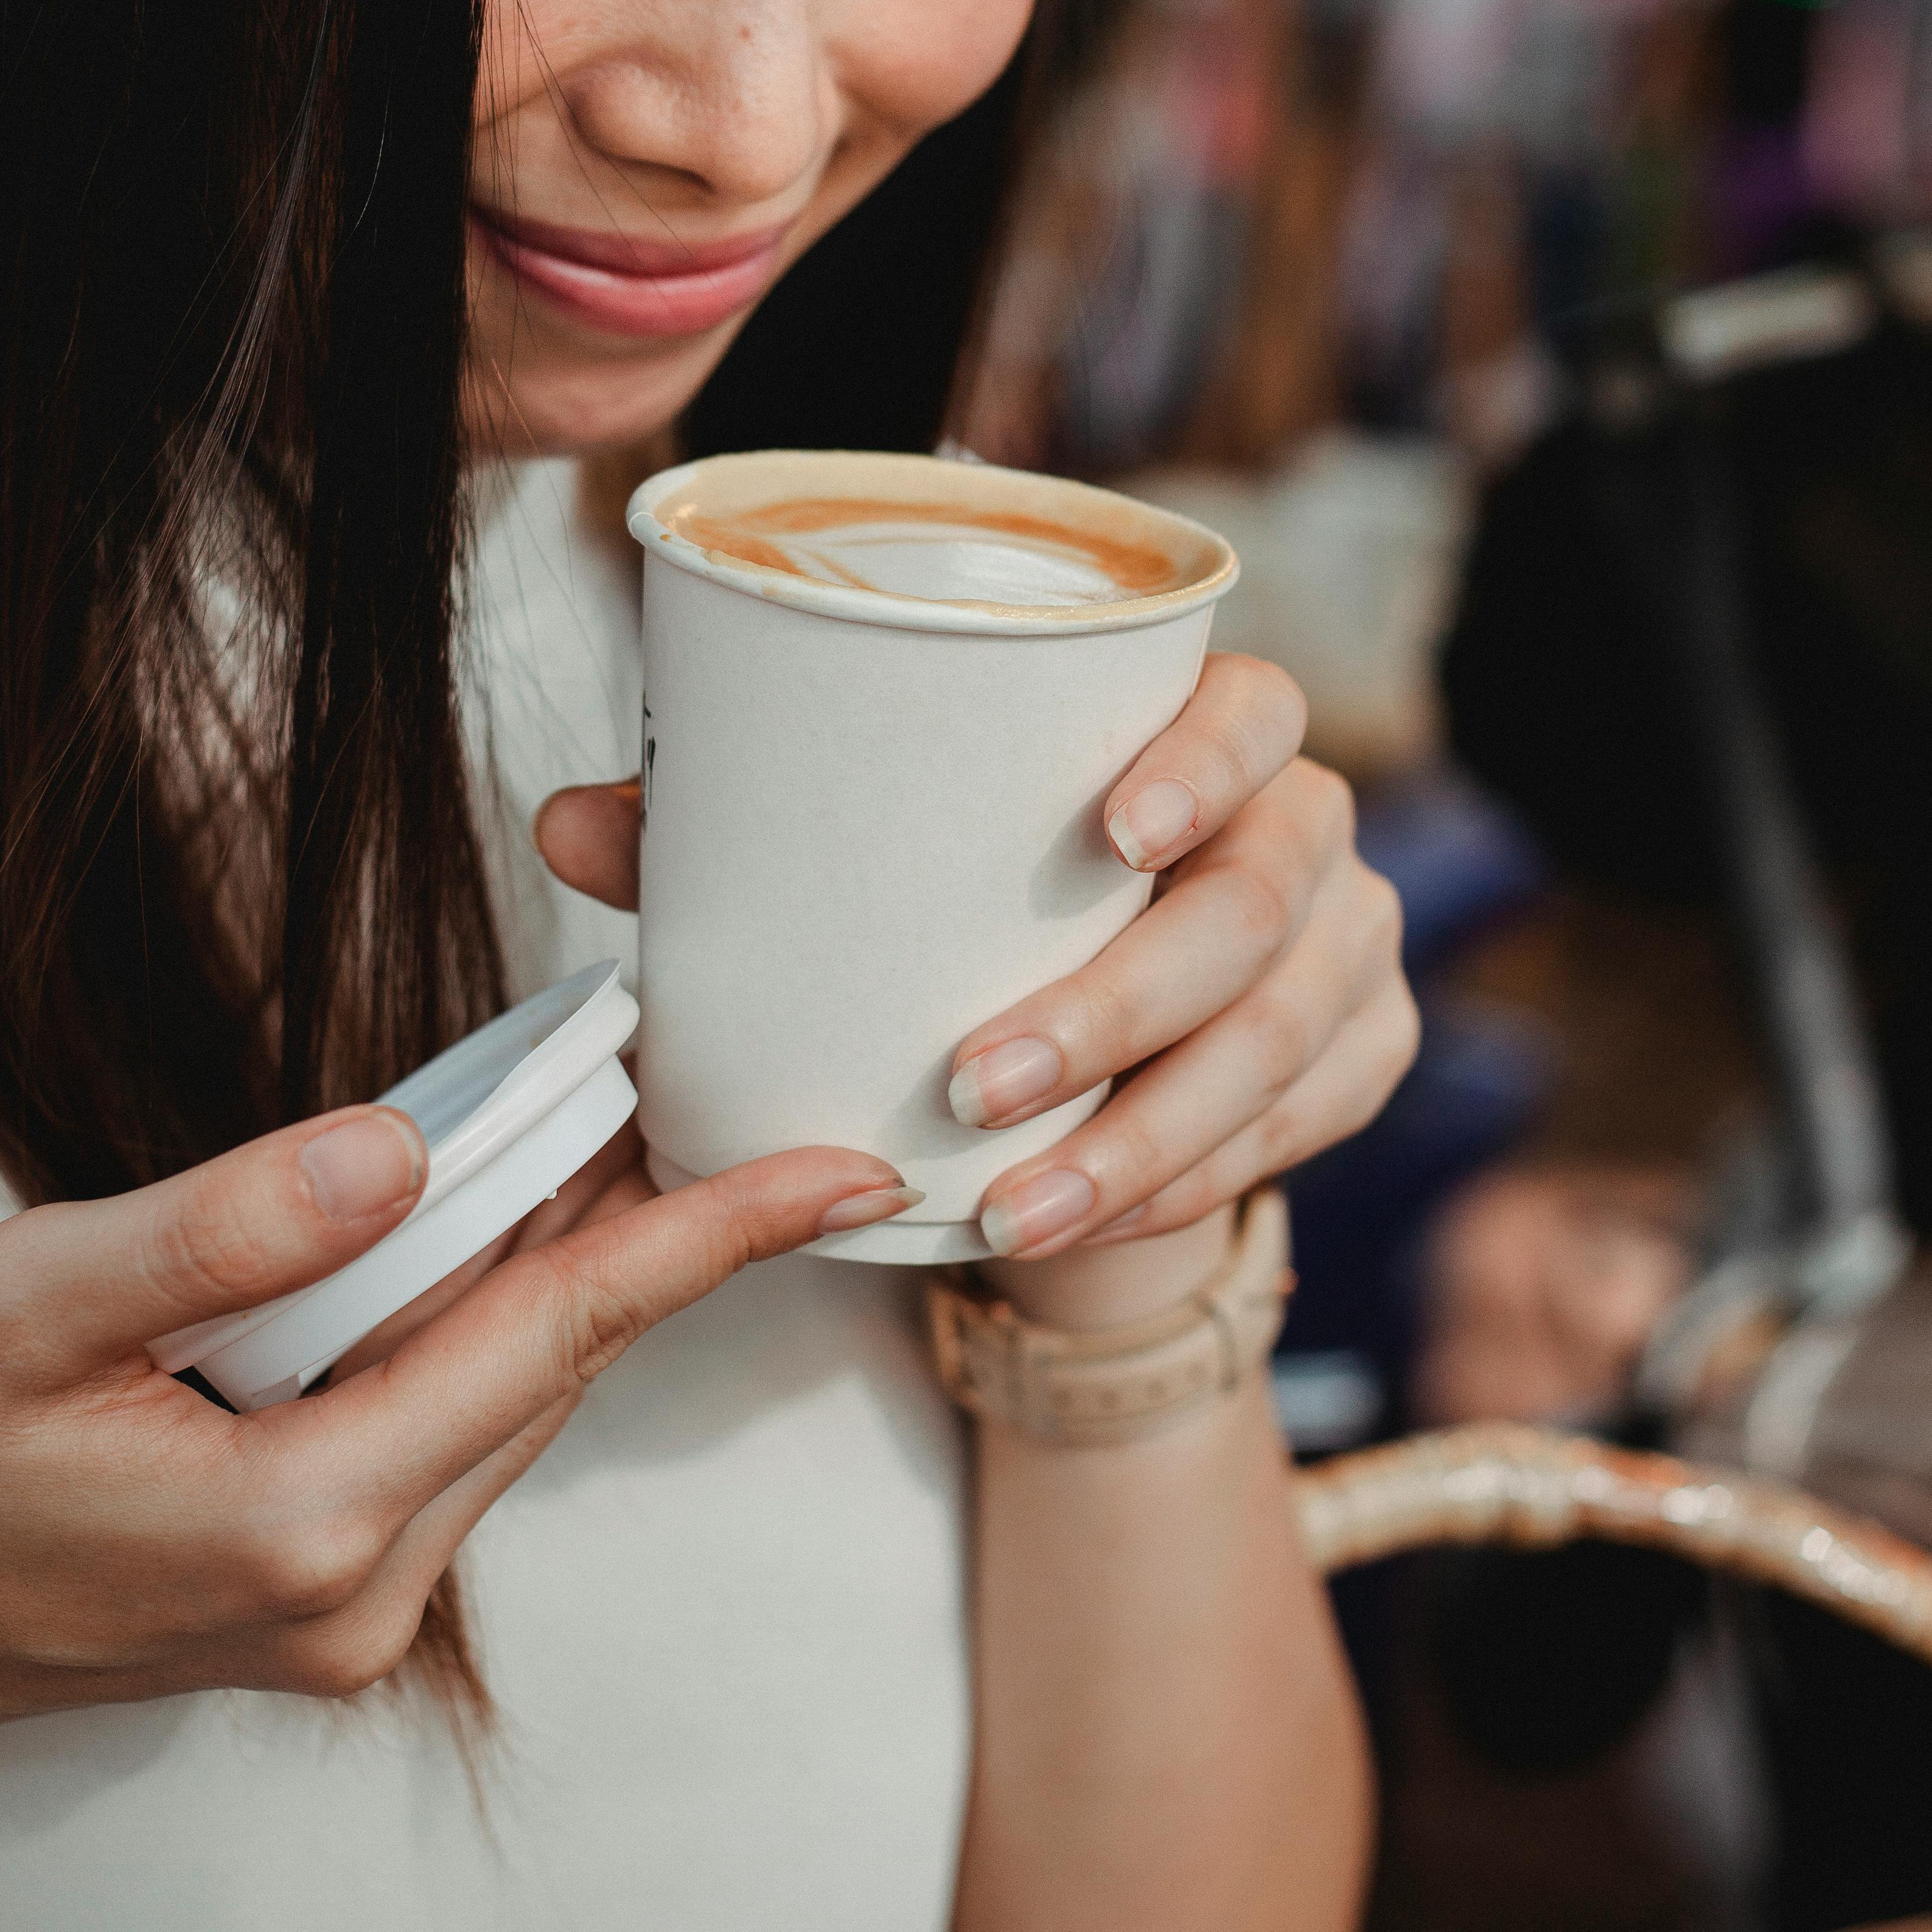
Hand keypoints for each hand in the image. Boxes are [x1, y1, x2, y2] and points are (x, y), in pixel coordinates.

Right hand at [0, 1099, 905, 1858]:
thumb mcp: (29, 1307)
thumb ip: (225, 1229)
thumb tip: (404, 1145)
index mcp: (302, 1524)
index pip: (556, 1339)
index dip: (711, 1239)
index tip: (844, 1176)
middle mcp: (356, 1589)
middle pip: (549, 1365)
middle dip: (644, 1222)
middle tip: (722, 1082)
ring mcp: (343, 1607)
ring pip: (504, 1396)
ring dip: (558, 1265)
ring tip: (613, 1122)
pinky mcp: (316, 1588)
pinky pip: (445, 1425)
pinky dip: (480, 1321)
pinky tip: (482, 1225)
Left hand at [538, 653, 1416, 1265]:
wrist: (1095, 1041)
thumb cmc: (969, 910)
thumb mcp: (867, 866)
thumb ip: (732, 836)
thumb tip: (565, 824)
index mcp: (1210, 731)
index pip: (1252, 708)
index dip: (1202, 760)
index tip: (1111, 832)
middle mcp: (1306, 829)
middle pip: (1255, 904)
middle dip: (1121, 1007)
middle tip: (977, 1084)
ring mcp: (1354, 947)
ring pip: (1279, 1043)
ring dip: (1144, 1138)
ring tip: (1015, 1210)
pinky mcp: (1365, 1057)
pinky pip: (1296, 1133)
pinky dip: (1181, 1186)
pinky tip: (1080, 1224)